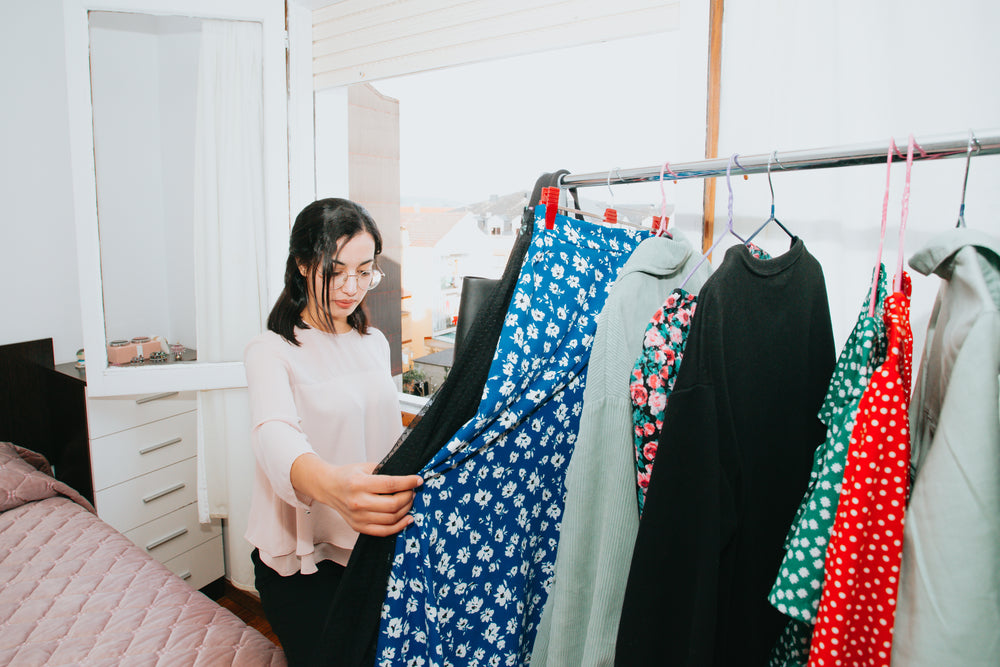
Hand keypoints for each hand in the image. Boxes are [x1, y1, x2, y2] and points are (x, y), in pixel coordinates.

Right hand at [290, 455, 422, 536]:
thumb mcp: (366, 467)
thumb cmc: (349, 475)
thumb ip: (386, 472)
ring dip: (406, 510)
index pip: (390, 485)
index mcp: (359, 483)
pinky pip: (383, 531)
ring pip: (391, 519)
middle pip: (393, 504)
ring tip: (409, 501)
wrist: (328, 487)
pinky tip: (407, 518)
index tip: (418, 480)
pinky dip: (399, 526)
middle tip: (412, 491)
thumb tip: (409, 478)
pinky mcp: (358, 527)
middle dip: (408, 497)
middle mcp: (358, 502)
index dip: (408, 483)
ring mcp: (358, 517)